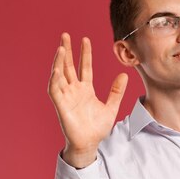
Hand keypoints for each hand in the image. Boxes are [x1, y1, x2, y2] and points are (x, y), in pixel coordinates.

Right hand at [48, 33, 127, 167]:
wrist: (90, 143)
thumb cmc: (97, 128)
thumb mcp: (111, 107)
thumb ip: (117, 91)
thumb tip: (124, 75)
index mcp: (86, 90)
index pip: (84, 67)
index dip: (85, 54)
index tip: (85, 39)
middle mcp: (74, 91)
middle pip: (69, 66)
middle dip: (67, 51)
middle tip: (65, 35)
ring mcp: (66, 97)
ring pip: (60, 75)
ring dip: (59, 62)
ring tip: (61, 48)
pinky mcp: (60, 106)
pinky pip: (55, 90)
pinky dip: (55, 79)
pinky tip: (57, 69)